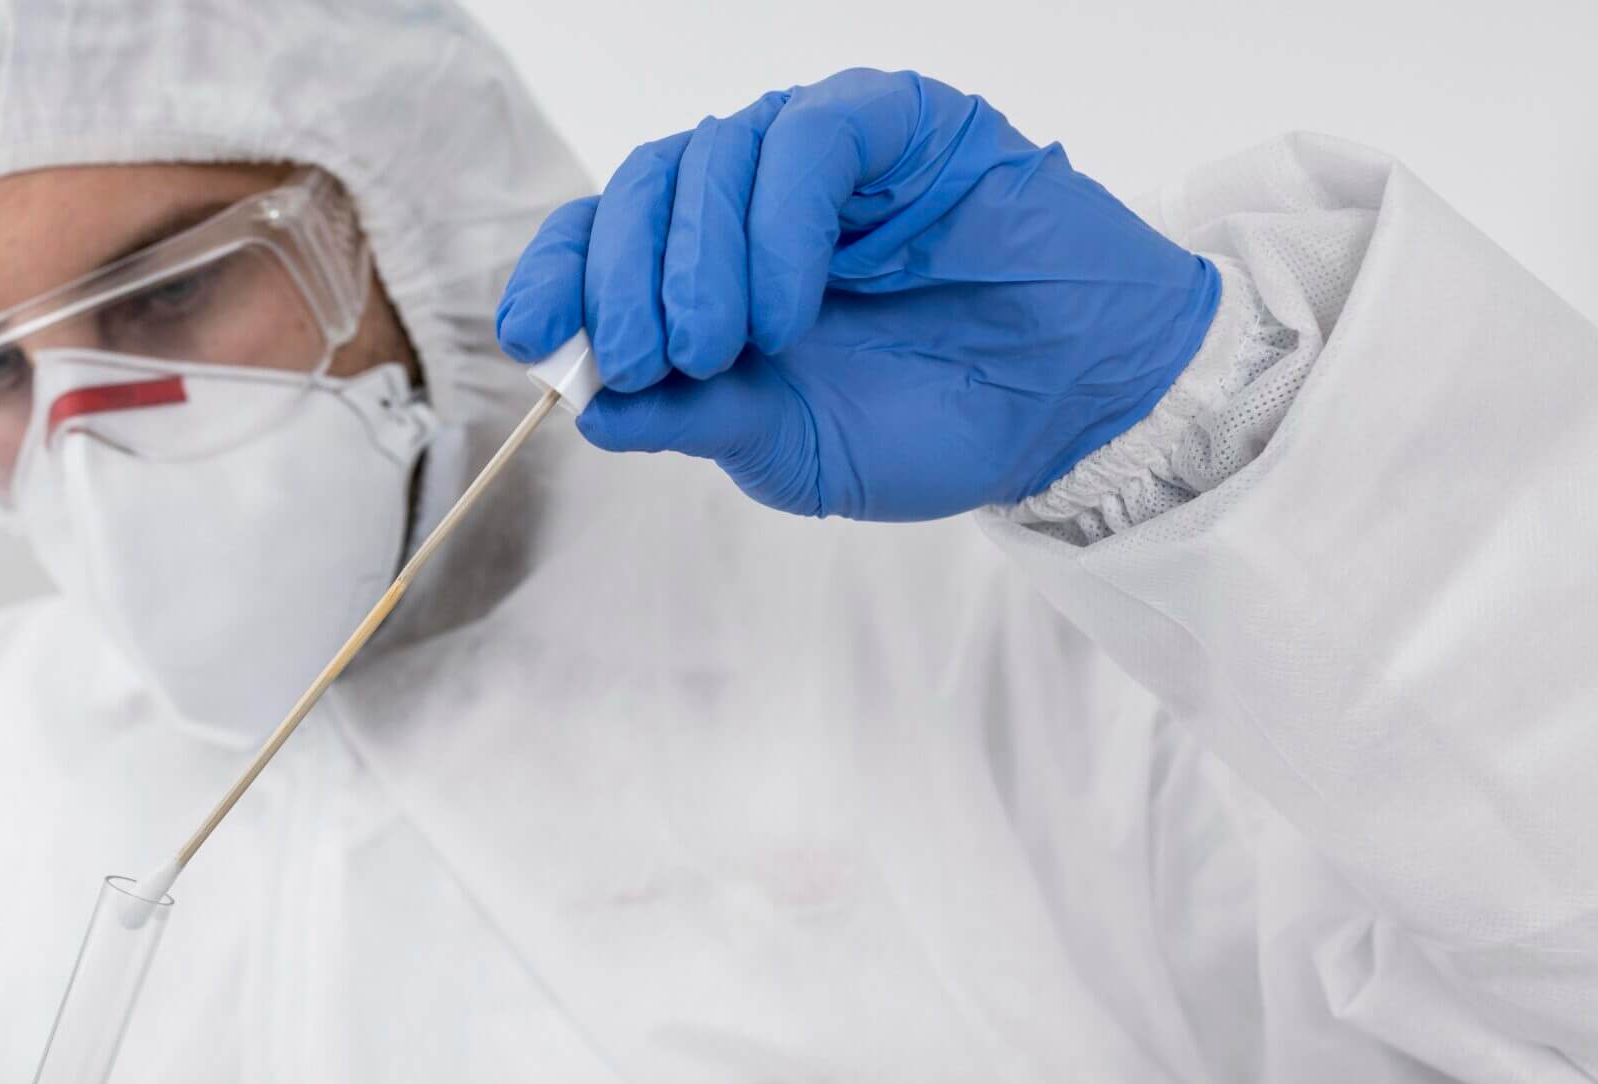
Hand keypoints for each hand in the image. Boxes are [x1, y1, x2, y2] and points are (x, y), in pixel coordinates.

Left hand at [495, 68, 1218, 520]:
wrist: (1065, 409)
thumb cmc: (926, 422)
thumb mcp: (787, 449)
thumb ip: (693, 422)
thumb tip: (592, 412)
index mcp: (707, 270)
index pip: (602, 240)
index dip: (557, 277)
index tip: (532, 338)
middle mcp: (750, 197)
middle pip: (640, 188)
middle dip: (619, 278)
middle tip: (638, 359)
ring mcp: (821, 151)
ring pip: (711, 153)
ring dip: (697, 259)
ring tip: (725, 348)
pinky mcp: (897, 120)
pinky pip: (810, 137)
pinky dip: (777, 222)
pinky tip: (788, 309)